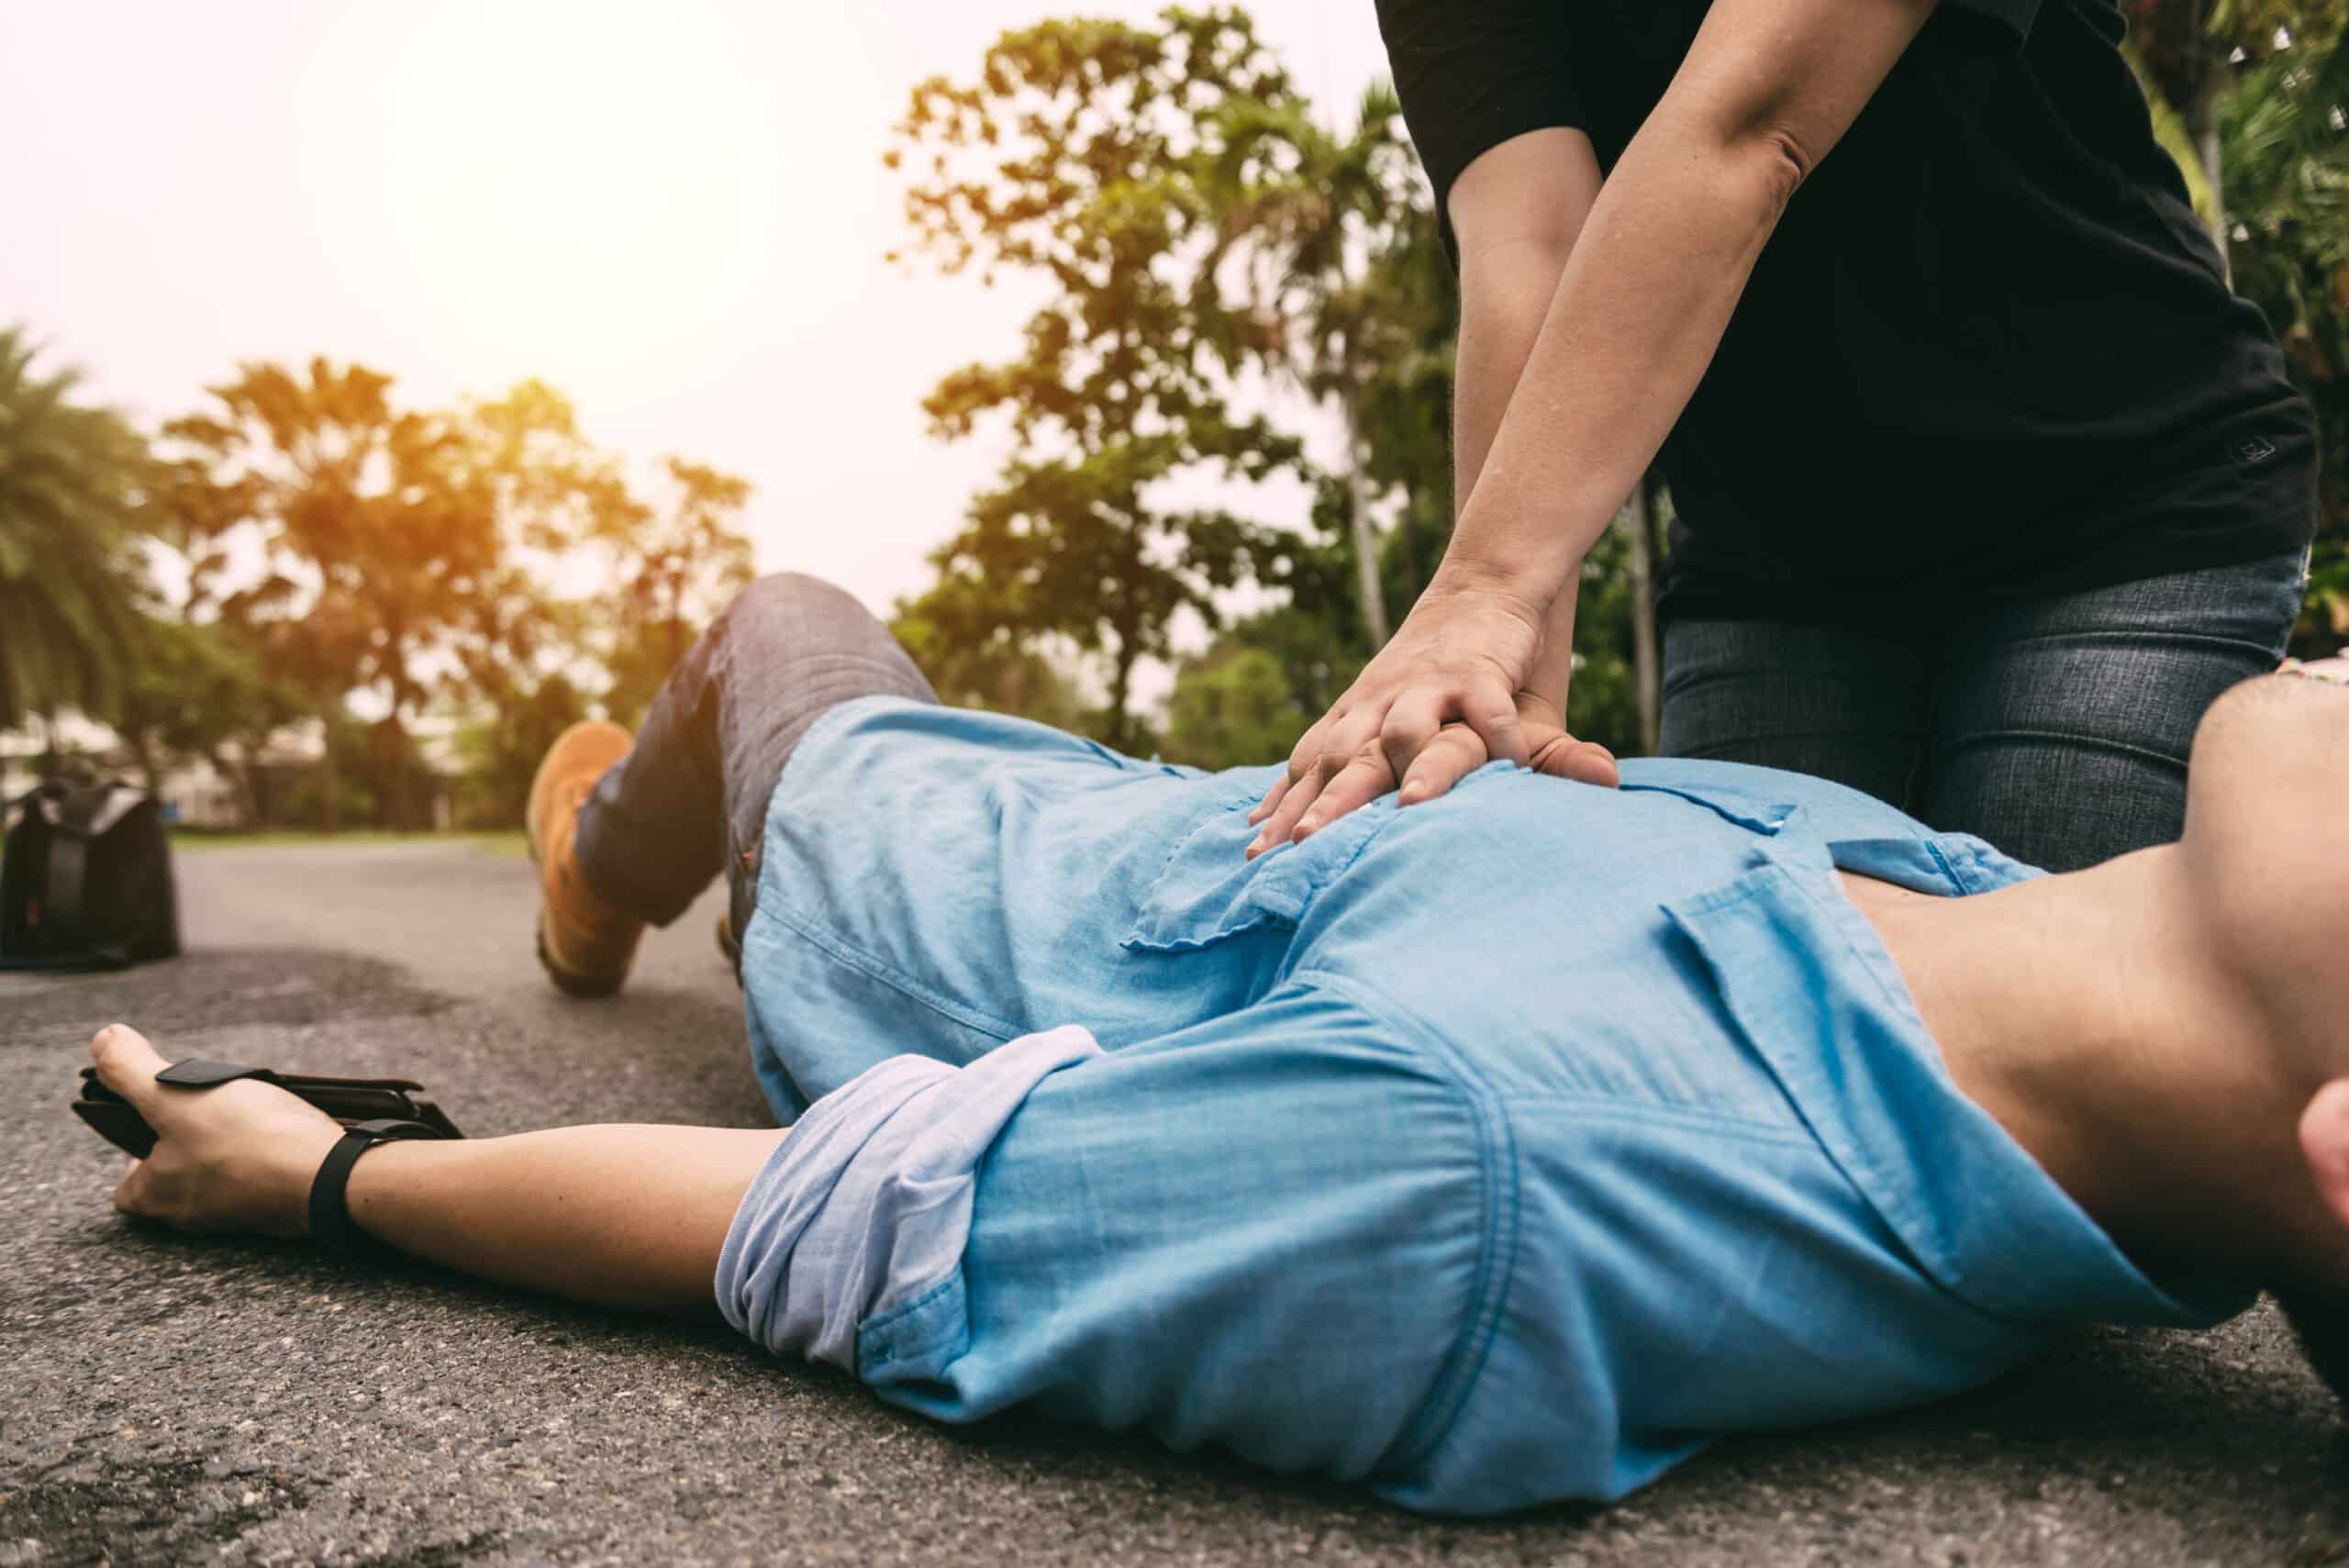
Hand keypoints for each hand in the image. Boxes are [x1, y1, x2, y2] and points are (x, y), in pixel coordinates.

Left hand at [91, 1024, 344, 1238]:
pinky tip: (280, 1129)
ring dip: (228, 1146)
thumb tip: (101, 1041)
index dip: (134, 1153)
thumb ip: (130, 1069)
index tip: (156, 1120)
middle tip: (206, 1107)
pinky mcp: (280, 1206)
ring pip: (219, 1177)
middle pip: (175, 1178)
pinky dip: (263, 1155)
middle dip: (186, 1142)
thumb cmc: (246, 1140)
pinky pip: (259, 1178)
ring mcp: (240, 1214)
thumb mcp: (174, 1095)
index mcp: (159, 1196)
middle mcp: (194, 1215)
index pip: (126, 1187)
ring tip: (247, 1110)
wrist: (331, 1176)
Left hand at [1247, 687, 1618, 858]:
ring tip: (1407, 809)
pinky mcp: (1477, 674)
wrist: (1476, 589)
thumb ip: (1328, 763)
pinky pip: (1486, 710)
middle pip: (1344, 756)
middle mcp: (1379, 703)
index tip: (1256, 854)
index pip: (1308, 767)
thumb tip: (1260, 817)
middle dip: (1324, 802)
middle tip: (1304, 844)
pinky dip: (1498, 738)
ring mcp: (1427, 688)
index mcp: (1352, 716)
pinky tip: (1510, 769)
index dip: (1284, 810)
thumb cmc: (1420, 668)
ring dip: (1406, 767)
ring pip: (1406, 731)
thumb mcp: (1367, 711)